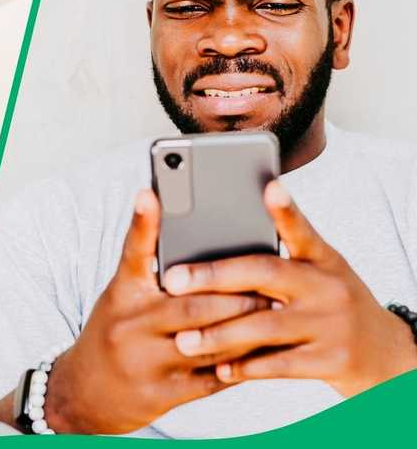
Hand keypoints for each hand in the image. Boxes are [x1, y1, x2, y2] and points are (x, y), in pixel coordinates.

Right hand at [42, 189, 270, 433]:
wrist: (85, 392)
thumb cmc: (115, 332)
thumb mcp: (122, 299)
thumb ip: (152, 275)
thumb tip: (196, 241)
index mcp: (121, 296)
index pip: (132, 253)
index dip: (142, 222)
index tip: (150, 193)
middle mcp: (130, 326)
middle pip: (191, 305)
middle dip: (235, 296)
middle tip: (269, 285)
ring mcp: (145, 362)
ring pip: (209, 343)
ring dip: (246, 329)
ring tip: (274, 314)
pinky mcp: (163, 393)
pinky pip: (211, 377)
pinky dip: (239, 365)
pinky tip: (260, 353)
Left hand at [164, 180, 416, 396]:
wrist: (384, 353)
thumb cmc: (333, 303)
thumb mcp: (321, 272)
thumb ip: (281, 257)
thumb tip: (218, 236)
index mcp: (322, 259)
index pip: (301, 230)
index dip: (285, 210)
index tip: (268, 188)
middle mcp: (328, 287)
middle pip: (265, 274)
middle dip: (214, 276)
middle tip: (172, 281)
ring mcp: (331, 325)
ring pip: (265, 325)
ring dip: (219, 333)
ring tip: (183, 340)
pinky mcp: (331, 361)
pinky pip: (279, 364)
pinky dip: (246, 367)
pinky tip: (219, 368)